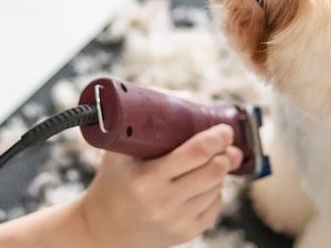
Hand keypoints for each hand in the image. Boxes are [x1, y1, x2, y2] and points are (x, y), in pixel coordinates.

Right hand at [76, 125, 242, 247]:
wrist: (104, 227)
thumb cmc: (114, 181)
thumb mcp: (120, 150)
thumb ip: (146, 119)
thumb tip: (185, 97)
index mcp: (147, 179)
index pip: (195, 154)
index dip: (216, 138)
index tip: (224, 129)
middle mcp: (163, 202)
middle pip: (213, 171)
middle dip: (226, 152)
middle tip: (226, 142)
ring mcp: (177, 221)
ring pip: (217, 187)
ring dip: (220, 170)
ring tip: (213, 160)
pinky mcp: (186, 233)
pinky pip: (215, 206)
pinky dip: (215, 191)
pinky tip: (205, 183)